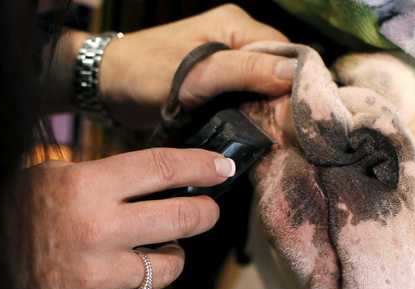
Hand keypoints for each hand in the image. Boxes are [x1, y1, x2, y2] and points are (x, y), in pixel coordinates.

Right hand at [10, 149, 234, 288]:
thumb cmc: (21, 213)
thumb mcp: (57, 177)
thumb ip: (109, 178)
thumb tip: (171, 176)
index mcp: (86, 188)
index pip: (161, 168)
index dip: (200, 165)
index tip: (223, 167)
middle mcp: (97, 231)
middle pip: (182, 219)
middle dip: (204, 213)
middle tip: (206, 210)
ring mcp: (96, 276)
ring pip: (169, 267)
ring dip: (170, 257)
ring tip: (152, 250)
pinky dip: (138, 288)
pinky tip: (119, 277)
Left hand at [98, 4, 295, 127]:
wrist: (110, 86)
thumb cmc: (147, 73)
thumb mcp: (198, 74)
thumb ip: (245, 73)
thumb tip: (293, 76)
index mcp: (236, 25)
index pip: (285, 52)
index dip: (297, 82)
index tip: (304, 115)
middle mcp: (238, 41)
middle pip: (278, 71)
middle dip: (286, 100)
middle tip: (292, 133)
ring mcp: (228, 63)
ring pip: (266, 88)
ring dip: (271, 111)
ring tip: (279, 137)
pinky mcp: (219, 84)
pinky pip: (248, 99)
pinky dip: (254, 116)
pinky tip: (259, 134)